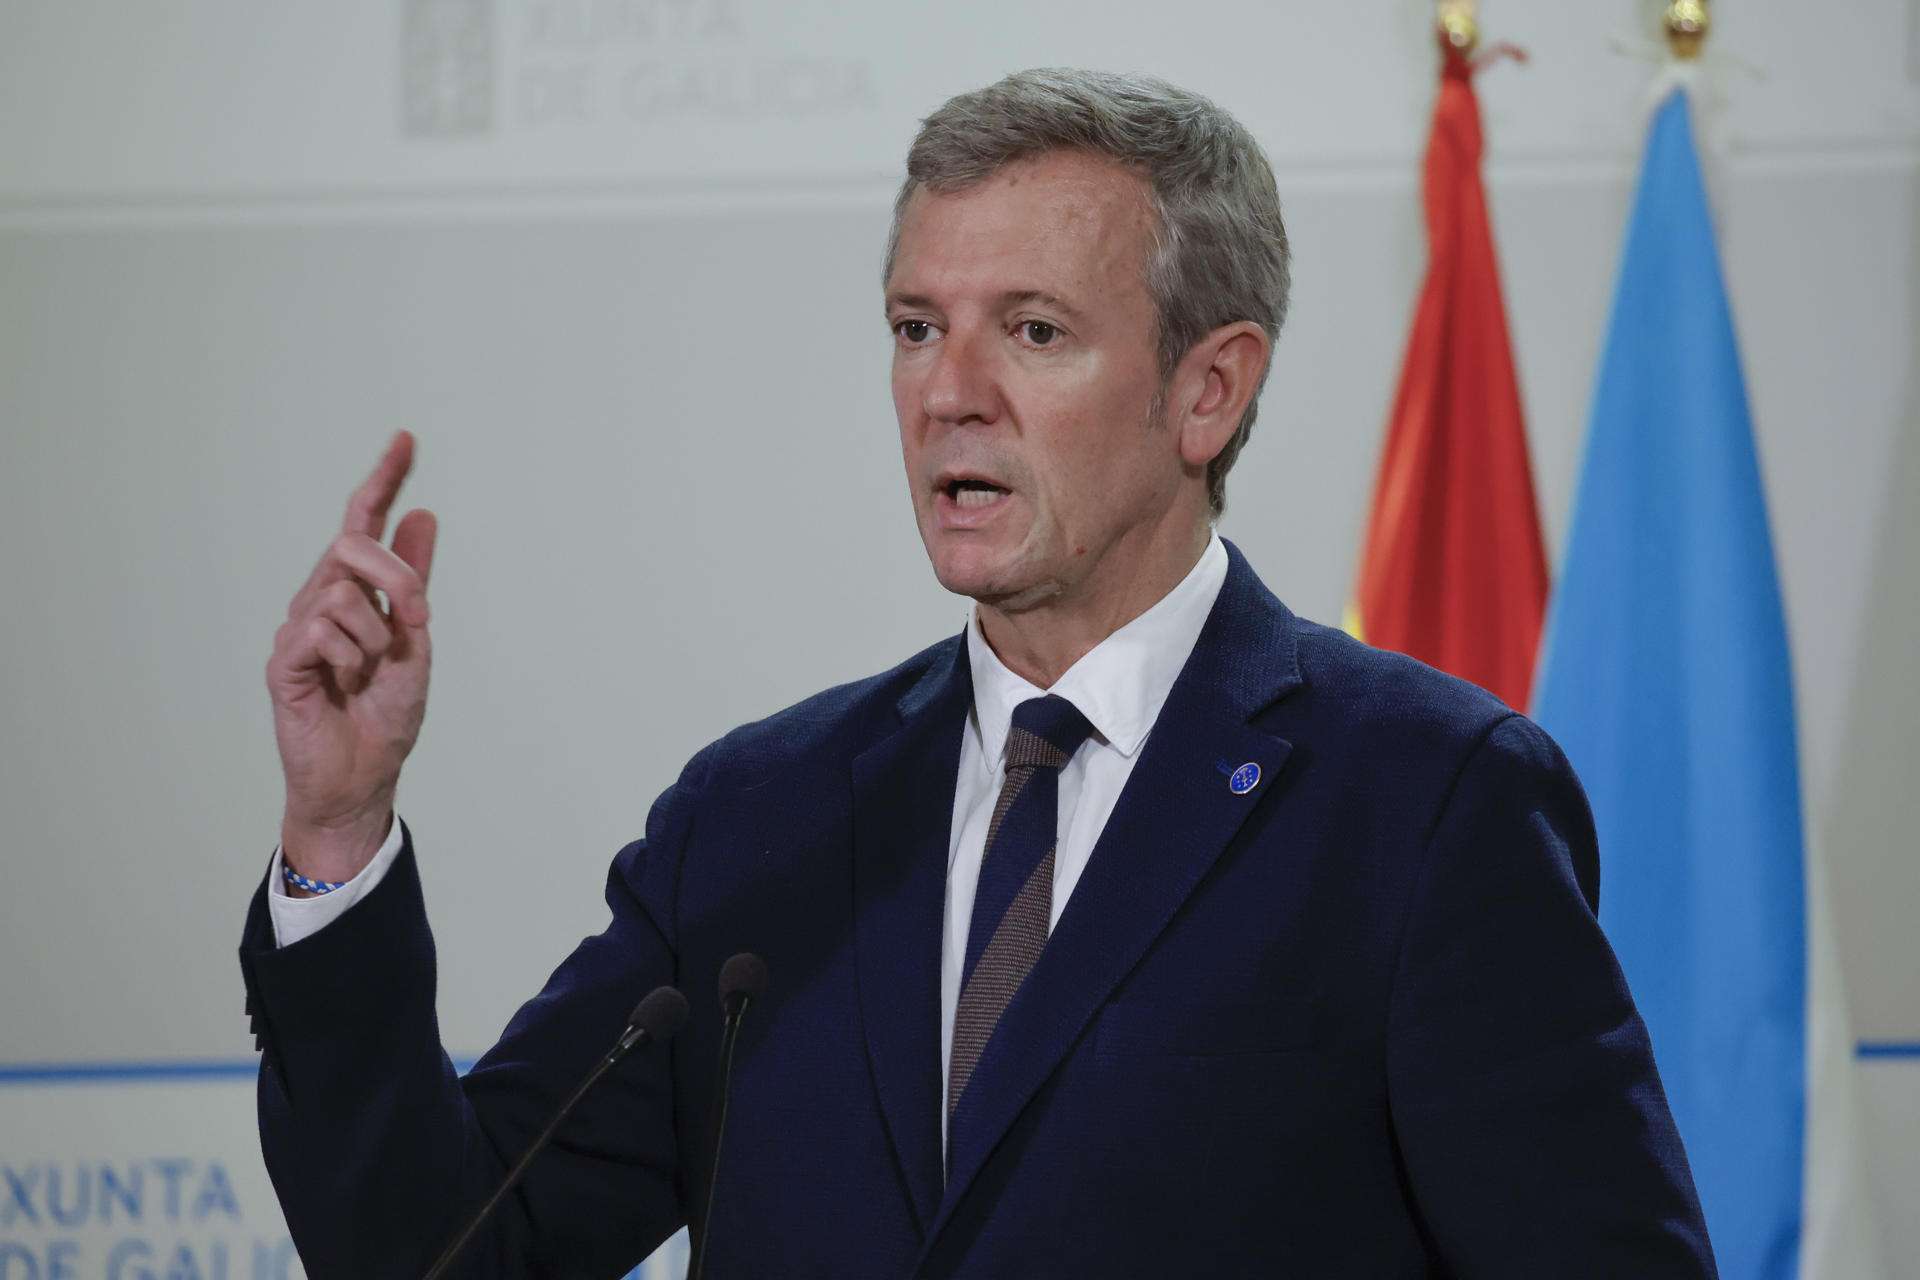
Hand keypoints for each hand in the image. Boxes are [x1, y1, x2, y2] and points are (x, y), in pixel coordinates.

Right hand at [266, 431, 436, 886]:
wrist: (364, 775)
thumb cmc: (386, 713)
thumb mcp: (415, 640)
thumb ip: (413, 581)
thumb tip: (423, 513)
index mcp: (357, 591)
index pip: (363, 523)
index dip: (384, 479)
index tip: (406, 437)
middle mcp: (321, 598)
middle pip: (352, 544)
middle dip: (398, 577)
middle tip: (418, 622)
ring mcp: (297, 626)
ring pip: (341, 591)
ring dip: (375, 635)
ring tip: (369, 672)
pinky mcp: (282, 659)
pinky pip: (318, 629)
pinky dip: (347, 657)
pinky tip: (343, 683)